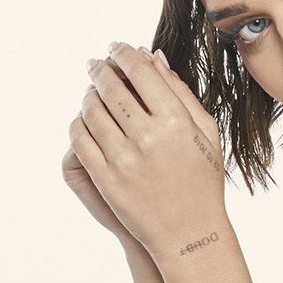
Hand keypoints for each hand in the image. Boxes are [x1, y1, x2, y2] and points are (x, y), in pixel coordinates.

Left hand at [67, 42, 228, 252]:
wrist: (189, 234)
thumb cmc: (202, 181)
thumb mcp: (204, 133)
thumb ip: (179, 92)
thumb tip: (153, 56)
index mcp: (176, 120)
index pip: (140, 70)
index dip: (124, 53)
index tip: (117, 48)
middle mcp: (148, 136)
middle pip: (111, 86)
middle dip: (100, 69)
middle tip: (96, 64)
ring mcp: (123, 159)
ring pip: (91, 111)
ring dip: (88, 95)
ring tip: (91, 92)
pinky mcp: (106, 179)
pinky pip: (80, 139)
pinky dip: (79, 124)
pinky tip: (84, 120)